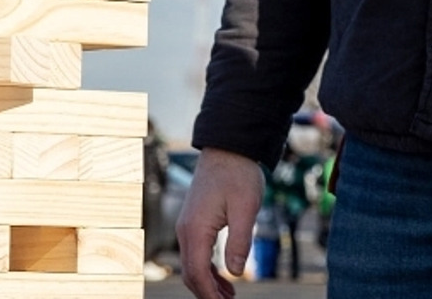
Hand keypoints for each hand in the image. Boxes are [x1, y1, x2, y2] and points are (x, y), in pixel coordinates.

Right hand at [176, 148, 264, 298]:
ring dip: (207, 283)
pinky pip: (195, 252)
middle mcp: (185, 229)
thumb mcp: (246, 208)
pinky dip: (207, 269)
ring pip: (191, 264)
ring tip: (229, 296)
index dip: (209, 295)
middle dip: (207, 293)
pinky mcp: (194, 221)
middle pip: (190, 273)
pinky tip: (224, 276)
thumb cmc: (237, 175)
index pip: (196, 272)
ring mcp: (187, 225)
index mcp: (195, 228)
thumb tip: (236, 273)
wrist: (227, 148)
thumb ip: (240, 242)